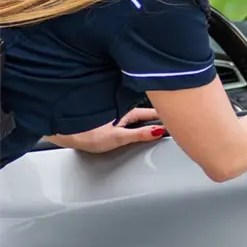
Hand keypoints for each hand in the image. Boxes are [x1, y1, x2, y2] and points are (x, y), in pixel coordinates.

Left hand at [46, 108, 166, 153]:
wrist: (66, 131)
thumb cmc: (87, 134)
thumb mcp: (117, 138)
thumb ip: (139, 135)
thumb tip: (158, 131)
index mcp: (129, 112)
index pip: (153, 112)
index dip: (167, 114)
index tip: (180, 114)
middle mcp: (124, 108)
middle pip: (148, 110)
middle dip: (162, 110)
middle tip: (176, 112)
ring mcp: (118, 110)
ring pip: (139, 110)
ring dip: (151, 113)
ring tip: (163, 115)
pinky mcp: (111, 115)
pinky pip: (131, 113)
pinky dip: (140, 115)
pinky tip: (140, 120)